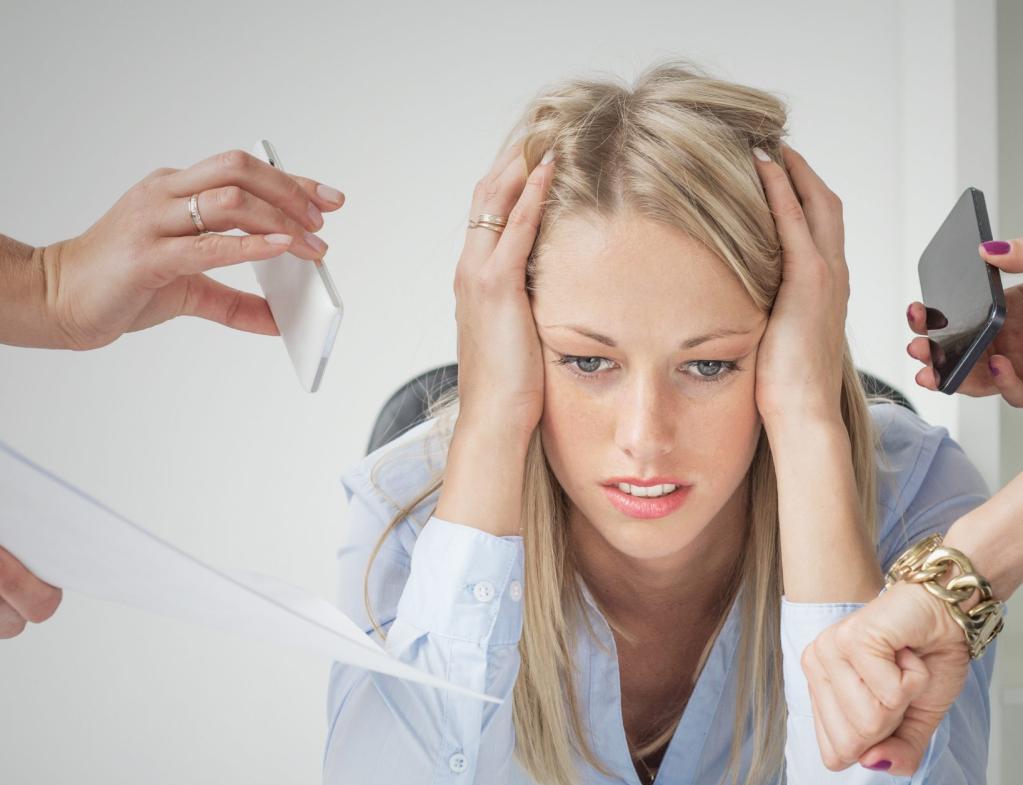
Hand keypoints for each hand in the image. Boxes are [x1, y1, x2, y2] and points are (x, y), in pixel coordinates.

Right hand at [39, 150, 344, 349]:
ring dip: (279, 220)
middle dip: (290, 191)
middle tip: (322, 222)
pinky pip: (206, 244)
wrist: (56, 299)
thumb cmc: (118, 284)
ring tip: (310, 245)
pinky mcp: (147, 257)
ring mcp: (153, 221)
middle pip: (238, 170)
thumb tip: (279, 323)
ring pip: (228, 199)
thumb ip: (235, 304)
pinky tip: (279, 250)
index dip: (291, 180)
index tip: (329, 198)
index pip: (241, 169)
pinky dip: (249, 246)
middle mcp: (164, 195)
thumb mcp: (188, 291)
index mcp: (173, 189)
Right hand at [451, 142, 555, 432]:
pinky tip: (549, 171)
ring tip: (547, 136)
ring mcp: (478, 275)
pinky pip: (516, 227)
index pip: (487, 214)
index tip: (534, 154)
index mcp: (473, 280)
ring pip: (495, 201)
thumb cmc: (509, 386)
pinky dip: (532, 194)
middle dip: (512, 160)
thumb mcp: (519, 334)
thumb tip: (553, 295)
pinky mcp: (496, 285)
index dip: (508, 180)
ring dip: (521, 165)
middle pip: (486, 196)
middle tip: (542, 130)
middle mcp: (468, 269)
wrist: (494, 416)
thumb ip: (527, 306)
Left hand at [751, 144, 849, 428]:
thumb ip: (769, 312)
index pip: (822, 227)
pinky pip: (795, 220)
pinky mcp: (810, 280)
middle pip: (826, 205)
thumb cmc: (786, 388)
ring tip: (766, 146)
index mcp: (829, 289)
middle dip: (802, 172)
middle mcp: (835, 275)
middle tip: (774, 146)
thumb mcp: (777, 337)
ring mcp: (826, 275)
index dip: (804, 195)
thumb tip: (740, 303)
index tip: (779, 172)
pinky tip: (761, 168)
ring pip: (816, 204)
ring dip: (792, 171)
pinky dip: (781, 189)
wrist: (804, 412)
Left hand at [800, 580, 970, 774]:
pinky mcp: (851, 639)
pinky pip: (891, 693)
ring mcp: (829, 651)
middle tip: (898, 681)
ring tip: (903, 663)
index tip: (890, 703)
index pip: (834, 755)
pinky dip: (915, 678)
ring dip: (904, 697)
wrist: (950, 615)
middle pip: (850, 745)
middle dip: (891, 722)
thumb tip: (871, 763)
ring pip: (870, 722)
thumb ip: (898, 754)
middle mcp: (815, 668)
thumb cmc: (929, 660)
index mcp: (820, 690)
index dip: (875, 742)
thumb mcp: (916, 723)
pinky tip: (907, 650)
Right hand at [907, 238, 1022, 410]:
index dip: (937, 319)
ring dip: (956, 377)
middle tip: (919, 350)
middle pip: (963, 352)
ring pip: (980, 378)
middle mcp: (1015, 340)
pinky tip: (1000, 369)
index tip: (918, 314)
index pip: (964, 317)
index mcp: (1012, 309)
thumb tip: (990, 247)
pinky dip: (1003, 385)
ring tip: (939, 371)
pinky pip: (1016, 394)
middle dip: (935, 353)